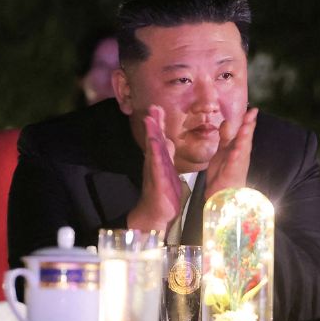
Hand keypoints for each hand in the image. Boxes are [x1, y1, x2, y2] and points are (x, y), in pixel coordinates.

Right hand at [127, 105, 181, 231]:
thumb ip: (167, 155)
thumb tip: (169, 141)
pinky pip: (156, 165)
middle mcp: (154, 162)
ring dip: (152, 134)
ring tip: (150, 120)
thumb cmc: (162, 193)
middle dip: (153, 123)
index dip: (158, 123)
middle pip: (154, 139)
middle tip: (152, 107)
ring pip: (153, 149)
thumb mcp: (168, 170)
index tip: (157, 108)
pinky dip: (155, 153)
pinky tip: (155, 144)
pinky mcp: (157, 180)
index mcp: (159, 159)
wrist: (155, 213)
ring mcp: (154, 170)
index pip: (159, 138)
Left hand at [204, 107, 257, 197]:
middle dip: (248, 126)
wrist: (221, 195)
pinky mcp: (231, 173)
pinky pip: (233, 164)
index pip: (244, 132)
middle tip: (252, 113)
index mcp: (238, 149)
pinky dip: (235, 157)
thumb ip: (226, 138)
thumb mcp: (223, 151)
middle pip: (246, 138)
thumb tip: (227, 122)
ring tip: (246, 127)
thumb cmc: (224, 173)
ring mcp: (237, 164)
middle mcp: (240, 155)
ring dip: (244, 139)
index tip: (253, 109)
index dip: (248, 121)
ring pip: (242, 149)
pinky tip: (236, 150)